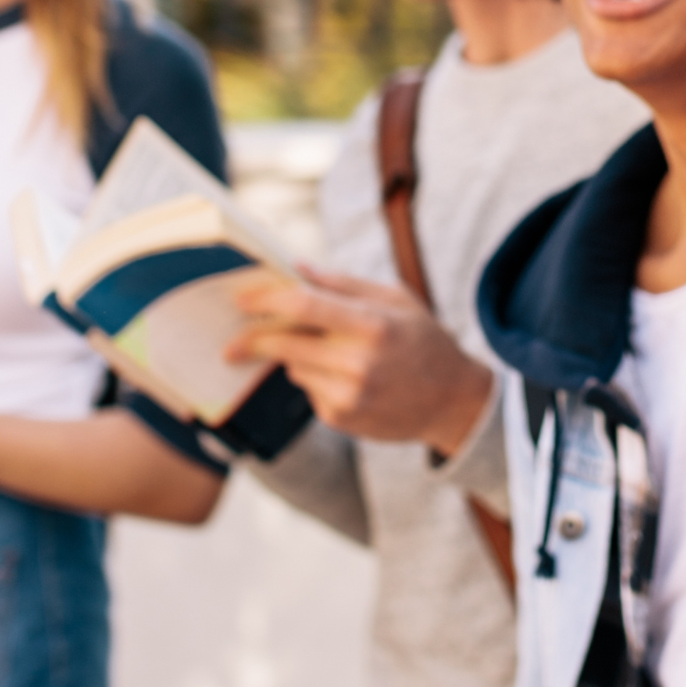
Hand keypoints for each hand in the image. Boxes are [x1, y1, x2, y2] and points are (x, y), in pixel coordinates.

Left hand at [227, 266, 493, 455]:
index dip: (266, 300)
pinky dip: (314, 378)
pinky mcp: (341, 418)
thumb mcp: (396, 299)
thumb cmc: (424, 340)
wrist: (452, 402)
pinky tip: (347, 378)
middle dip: (254, 339)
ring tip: (332, 352)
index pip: (304, 307)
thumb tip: (297, 268)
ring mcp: (348, 395)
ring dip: (294, 356)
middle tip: (232, 339)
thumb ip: (344, 283)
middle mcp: (358, 363)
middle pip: (285, 344)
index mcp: (373, 325)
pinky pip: (307, 390)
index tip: (242, 298)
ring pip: (293, 367)